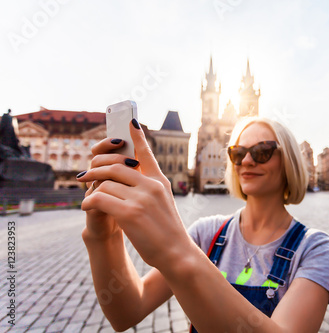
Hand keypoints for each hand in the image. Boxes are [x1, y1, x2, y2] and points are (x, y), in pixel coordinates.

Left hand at [77, 120, 185, 266]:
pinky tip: (87, 207)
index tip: (130, 121)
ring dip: (92, 189)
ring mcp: (141, 198)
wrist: (177, 252)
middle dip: (96, 169)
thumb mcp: (163, 202)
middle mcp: (151, 185)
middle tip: (85, 176)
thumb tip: (127, 175)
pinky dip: (89, 202)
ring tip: (87, 197)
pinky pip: (100, 198)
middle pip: (116, 165)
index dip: (137, 136)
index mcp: (160, 181)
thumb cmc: (167, 230)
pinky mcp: (130, 213)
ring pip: (106, 183)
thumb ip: (148, 187)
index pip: (146, 153)